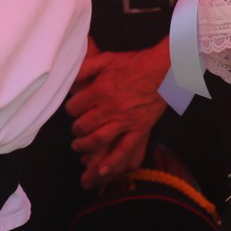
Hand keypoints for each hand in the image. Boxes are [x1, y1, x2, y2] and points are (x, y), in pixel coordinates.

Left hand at [64, 38, 168, 187]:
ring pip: (99, 139)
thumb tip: (67, 77)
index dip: (70, 110)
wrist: (162, 69)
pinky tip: (102, 171)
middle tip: (75, 130)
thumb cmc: (133, 63)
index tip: (72, 110)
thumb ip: (84, 68)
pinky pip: (126, 149)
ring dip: (86, 146)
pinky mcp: (140, 129)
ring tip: (79, 146)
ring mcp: (126, 121)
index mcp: (101, 90)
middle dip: (75, 130)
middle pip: (84, 125)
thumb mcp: (105, 59)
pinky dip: (113, 162)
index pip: (75, 107)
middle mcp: (111, 108)